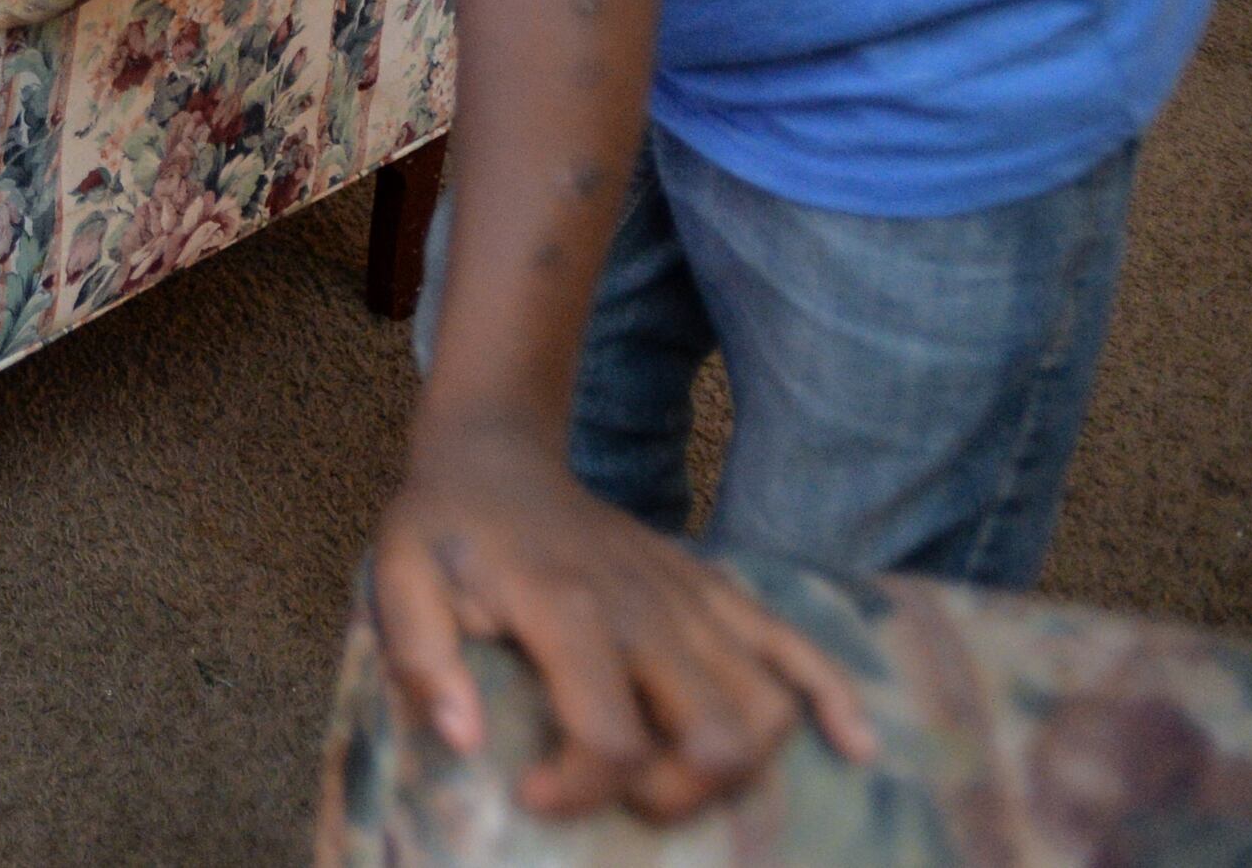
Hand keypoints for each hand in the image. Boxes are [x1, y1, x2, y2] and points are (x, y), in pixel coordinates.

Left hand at [370, 427, 873, 821]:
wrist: (497, 457)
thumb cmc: (446, 529)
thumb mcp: (398, 580)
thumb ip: (420, 659)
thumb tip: (464, 742)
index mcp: (568, 608)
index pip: (611, 734)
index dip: (581, 790)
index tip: (535, 795)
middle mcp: (645, 606)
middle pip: (716, 735)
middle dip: (675, 796)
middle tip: (617, 794)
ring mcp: (691, 597)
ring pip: (767, 705)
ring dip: (739, 768)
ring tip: (676, 779)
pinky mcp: (714, 589)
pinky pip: (796, 643)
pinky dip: (832, 697)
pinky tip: (853, 746)